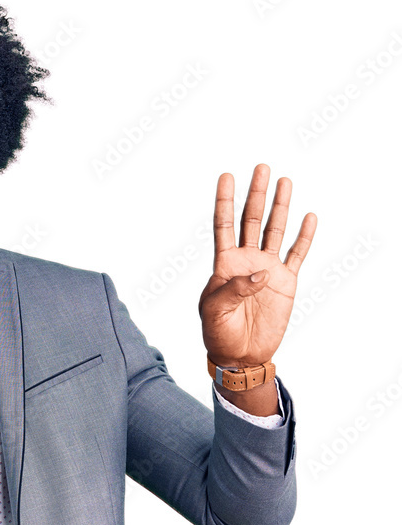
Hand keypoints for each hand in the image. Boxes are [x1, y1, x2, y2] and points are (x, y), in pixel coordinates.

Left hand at [199, 163, 316, 366]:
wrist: (241, 356)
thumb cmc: (219, 334)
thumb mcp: (214, 312)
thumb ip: (233, 290)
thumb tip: (260, 273)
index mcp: (224, 265)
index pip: (223, 226)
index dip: (224, 201)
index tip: (226, 176)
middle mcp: (246, 261)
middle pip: (251, 220)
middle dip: (255, 194)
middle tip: (262, 168)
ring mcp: (267, 269)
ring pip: (275, 230)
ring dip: (280, 207)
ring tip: (284, 181)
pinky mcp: (285, 282)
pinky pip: (297, 254)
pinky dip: (304, 237)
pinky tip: (309, 217)